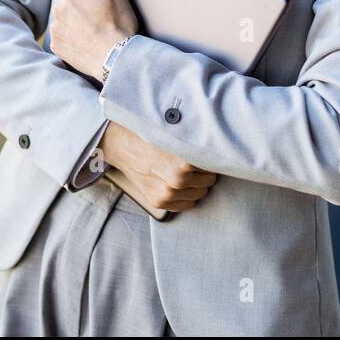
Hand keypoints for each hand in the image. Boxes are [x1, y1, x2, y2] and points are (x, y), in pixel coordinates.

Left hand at [49, 0, 138, 80]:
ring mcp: (55, 30)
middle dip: (86, 10)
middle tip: (103, 22)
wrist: (116, 58)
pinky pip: (66, 37)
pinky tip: (88, 44)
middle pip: (74, 4)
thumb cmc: (118, 24)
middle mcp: (57, 10)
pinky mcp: (57, 47)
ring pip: (69, 20)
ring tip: (96, 34)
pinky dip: (75, 39)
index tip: (106, 10)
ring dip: (80, 24)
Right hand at [98, 121, 216, 212]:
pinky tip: (182, 184)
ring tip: (190, 171)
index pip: (213, 166)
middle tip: (198, 161)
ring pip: (200, 194)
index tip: (209, 153)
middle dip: (206, 172)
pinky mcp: (158, 202)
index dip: (212, 159)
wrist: (121, 145)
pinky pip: (187, 205)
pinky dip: (189, 196)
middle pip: (208, 181)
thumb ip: (195, 142)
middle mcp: (175, 181)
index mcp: (182, 162)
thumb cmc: (148, 135)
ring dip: (199, 184)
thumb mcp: (174, 133)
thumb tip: (218, 145)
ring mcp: (166, 194)